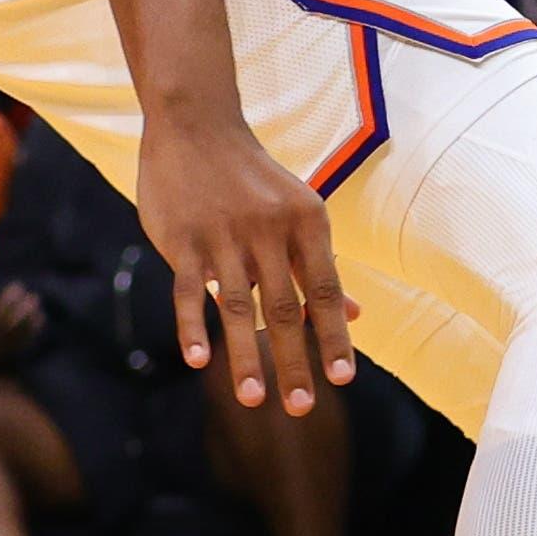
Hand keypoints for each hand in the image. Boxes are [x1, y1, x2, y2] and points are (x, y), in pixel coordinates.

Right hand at [135, 117, 358, 414]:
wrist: (198, 128)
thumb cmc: (254, 180)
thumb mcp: (298, 213)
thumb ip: (319, 265)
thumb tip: (355, 315)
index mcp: (308, 222)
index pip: (327, 290)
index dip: (335, 336)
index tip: (343, 379)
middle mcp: (270, 230)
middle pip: (286, 307)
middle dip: (294, 361)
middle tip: (301, 407)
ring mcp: (224, 235)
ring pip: (237, 306)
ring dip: (245, 356)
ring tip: (253, 399)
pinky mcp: (182, 239)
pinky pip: (188, 290)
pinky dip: (192, 326)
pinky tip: (199, 361)